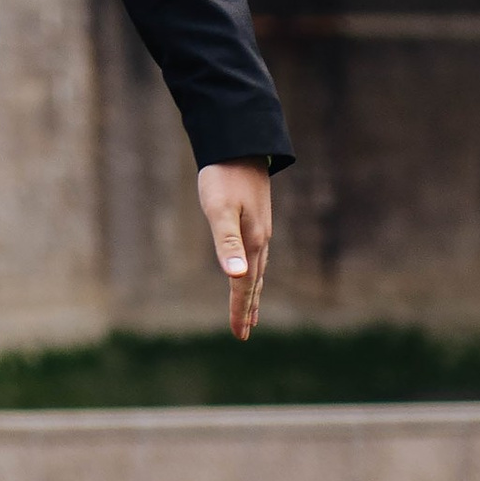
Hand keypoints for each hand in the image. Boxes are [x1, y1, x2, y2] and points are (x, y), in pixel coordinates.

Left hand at [197, 159, 273, 340]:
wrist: (240, 145)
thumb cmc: (224, 176)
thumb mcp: (219, 209)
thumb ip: (226, 243)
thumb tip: (235, 276)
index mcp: (252, 242)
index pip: (245, 285)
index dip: (239, 310)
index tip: (238, 334)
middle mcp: (260, 240)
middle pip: (254, 282)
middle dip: (248, 307)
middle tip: (244, 333)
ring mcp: (260, 229)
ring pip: (257, 269)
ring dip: (252, 291)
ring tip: (249, 311)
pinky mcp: (255, 219)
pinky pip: (256, 255)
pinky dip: (253, 271)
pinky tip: (248, 270)